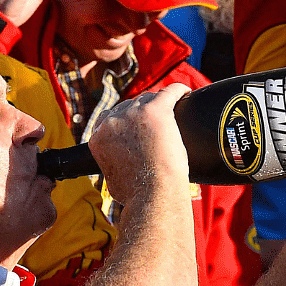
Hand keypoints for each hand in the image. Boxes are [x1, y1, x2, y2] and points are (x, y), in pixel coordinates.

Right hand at [89, 85, 191, 203]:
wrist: (153, 194)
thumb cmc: (137, 194)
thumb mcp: (111, 179)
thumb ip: (110, 165)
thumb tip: (116, 169)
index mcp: (99, 137)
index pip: (109, 117)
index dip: (124, 120)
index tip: (136, 125)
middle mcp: (113, 121)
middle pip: (129, 106)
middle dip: (141, 112)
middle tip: (157, 122)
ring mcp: (134, 113)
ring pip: (148, 98)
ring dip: (158, 103)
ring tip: (173, 109)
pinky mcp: (157, 110)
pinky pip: (169, 92)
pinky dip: (178, 91)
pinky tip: (186, 93)